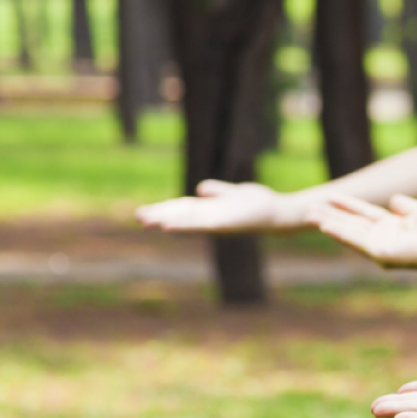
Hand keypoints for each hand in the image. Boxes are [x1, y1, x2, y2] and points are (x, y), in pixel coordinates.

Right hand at [136, 180, 292, 233]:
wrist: (278, 212)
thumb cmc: (257, 204)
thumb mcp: (233, 194)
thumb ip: (217, 192)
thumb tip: (200, 190)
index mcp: (210, 210)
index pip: (182, 209)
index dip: (163, 210)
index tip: (142, 212)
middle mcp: (211, 218)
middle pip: (182, 216)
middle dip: (161, 216)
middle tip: (138, 217)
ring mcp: (218, 222)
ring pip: (189, 222)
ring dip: (170, 222)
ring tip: (150, 223)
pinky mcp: (227, 224)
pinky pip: (204, 225)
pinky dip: (188, 226)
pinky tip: (173, 227)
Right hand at [309, 194, 416, 271]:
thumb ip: (406, 205)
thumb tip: (393, 200)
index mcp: (392, 226)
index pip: (364, 214)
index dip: (347, 205)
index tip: (329, 197)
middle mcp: (383, 237)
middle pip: (351, 225)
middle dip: (330, 218)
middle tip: (308, 210)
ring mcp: (380, 246)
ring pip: (349, 233)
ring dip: (330, 225)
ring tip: (310, 216)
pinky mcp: (381, 252)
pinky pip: (357, 241)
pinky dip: (341, 234)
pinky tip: (326, 227)